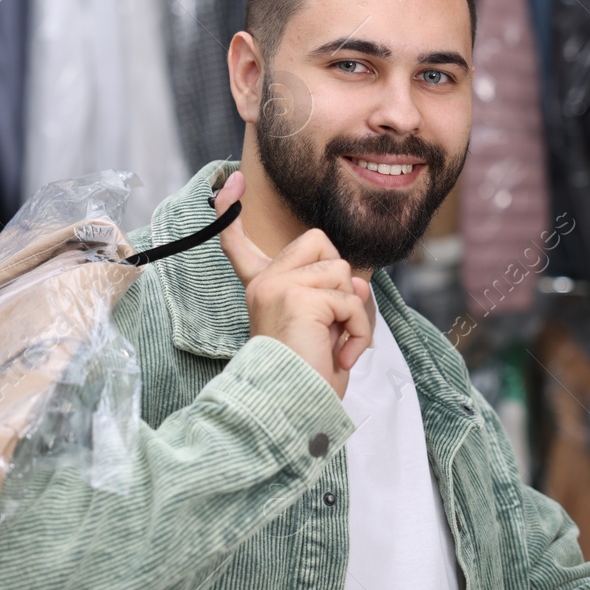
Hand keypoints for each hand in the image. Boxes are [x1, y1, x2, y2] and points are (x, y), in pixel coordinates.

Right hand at [216, 170, 374, 397]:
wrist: (293, 406)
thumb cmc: (306, 376)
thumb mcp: (321, 326)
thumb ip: (331, 294)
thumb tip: (354, 280)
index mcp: (262, 287)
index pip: (240, 242)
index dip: (232, 211)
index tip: (231, 183)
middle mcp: (264, 283)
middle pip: (320, 243)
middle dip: (339, 279)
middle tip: (331, 321)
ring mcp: (279, 287)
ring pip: (342, 272)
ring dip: (353, 312)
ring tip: (336, 344)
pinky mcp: (299, 297)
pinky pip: (351, 299)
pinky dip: (358, 329)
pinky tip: (340, 353)